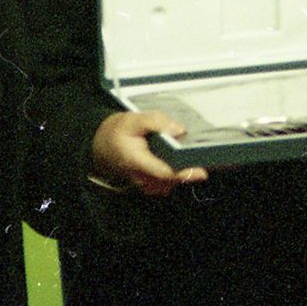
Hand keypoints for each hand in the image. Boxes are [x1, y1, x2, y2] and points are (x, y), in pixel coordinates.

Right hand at [91, 110, 205, 195]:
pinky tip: (178, 160)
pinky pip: (170, 183)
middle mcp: (142, 178)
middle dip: (188, 169)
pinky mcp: (152, 186)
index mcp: (136, 162)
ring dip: (183, 171)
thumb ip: (156, 121)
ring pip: (173, 183)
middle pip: (172, 180)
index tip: (201, 171)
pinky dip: (177, 173)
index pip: (164, 173)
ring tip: (187, 155)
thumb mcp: (134, 119)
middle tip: (200, 156)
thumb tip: (179, 129)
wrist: (104, 147)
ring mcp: (147, 184)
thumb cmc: (118, 133)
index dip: (184, 173)